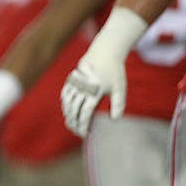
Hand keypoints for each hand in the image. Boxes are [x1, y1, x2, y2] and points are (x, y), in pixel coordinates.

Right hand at [61, 8, 142, 137]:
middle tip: (77, 132)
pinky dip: (65, 104)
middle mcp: (83, 87)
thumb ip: (119, 105)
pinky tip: (67, 111)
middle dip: (74, 123)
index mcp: (95, 91)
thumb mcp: (120, 88)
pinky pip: (65, 94)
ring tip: (71, 124)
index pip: (85, 113)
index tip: (84, 133)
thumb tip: (114, 120)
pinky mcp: (72, 79)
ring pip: (68, 103)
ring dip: (68, 115)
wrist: (105, 52)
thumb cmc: (115, 72)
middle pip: (74, 110)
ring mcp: (76, 83)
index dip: (83, 124)